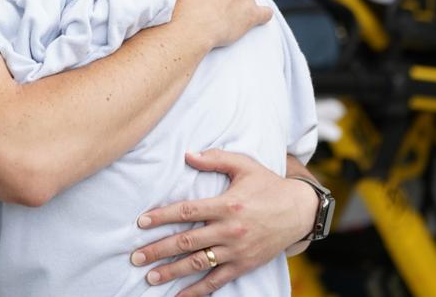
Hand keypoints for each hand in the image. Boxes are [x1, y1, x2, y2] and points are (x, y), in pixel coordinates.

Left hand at [130, 150, 316, 295]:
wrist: (300, 211)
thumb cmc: (268, 184)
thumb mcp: (244, 165)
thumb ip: (215, 159)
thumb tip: (187, 154)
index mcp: (226, 204)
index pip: (186, 212)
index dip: (162, 217)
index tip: (141, 223)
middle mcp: (229, 230)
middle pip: (186, 241)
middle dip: (158, 250)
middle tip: (136, 257)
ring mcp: (236, 251)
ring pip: (198, 263)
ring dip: (172, 272)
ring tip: (150, 277)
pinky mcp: (244, 265)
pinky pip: (217, 281)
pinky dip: (197, 291)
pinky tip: (179, 296)